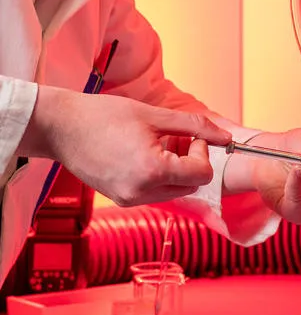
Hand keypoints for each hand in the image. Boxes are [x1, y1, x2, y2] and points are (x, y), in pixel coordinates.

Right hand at [21, 84, 231, 205]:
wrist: (61, 127)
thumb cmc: (106, 115)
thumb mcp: (156, 115)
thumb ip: (195, 126)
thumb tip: (225, 137)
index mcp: (152, 171)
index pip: (202, 174)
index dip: (202, 152)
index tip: (189, 135)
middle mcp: (141, 192)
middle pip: (191, 185)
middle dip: (191, 161)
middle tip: (176, 137)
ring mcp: (129, 199)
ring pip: (175, 191)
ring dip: (176, 170)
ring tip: (159, 144)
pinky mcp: (120, 199)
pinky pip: (155, 192)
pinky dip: (159, 176)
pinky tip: (145, 154)